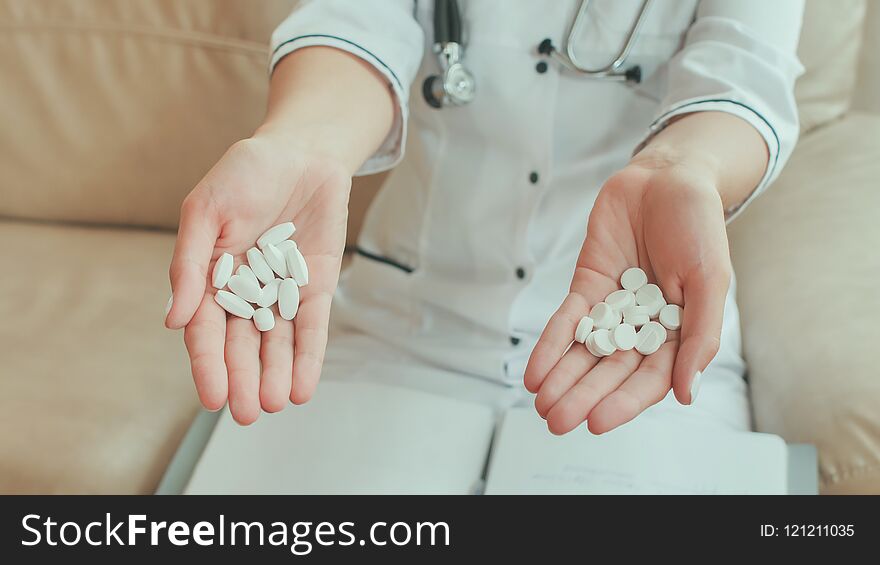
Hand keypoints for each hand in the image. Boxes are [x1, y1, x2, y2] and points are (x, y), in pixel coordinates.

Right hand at [165, 134, 349, 423]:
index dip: (208, 365)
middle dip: (244, 380)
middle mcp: (246, 292)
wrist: (302, 152)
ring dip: (276, 375)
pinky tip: (304, 387)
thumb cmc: (245, 173)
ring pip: (278, 343)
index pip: (206, 330)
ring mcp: (282, 292)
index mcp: (210, 277)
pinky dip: (309, 356)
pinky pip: (312, 327)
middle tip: (248, 415)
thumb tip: (174, 320)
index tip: (212, 399)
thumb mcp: (206, 210)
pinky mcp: (317, 287)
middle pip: (243, 345)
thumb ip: (191, 264)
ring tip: (276, 405)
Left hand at [524, 158, 731, 434]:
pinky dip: (550, 345)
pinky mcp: (588, 286)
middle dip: (583, 396)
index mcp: (679, 332)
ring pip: (585, 352)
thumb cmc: (697, 226)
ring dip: (562, 379)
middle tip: (557, 421)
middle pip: (611, 371)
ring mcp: (614, 308)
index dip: (624, 402)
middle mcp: (644, 327)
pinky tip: (534, 371)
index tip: (597, 423)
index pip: (650, 378)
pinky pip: (567, 321)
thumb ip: (700, 336)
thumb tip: (687, 393)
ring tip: (542, 404)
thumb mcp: (710, 280)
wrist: (666, 178)